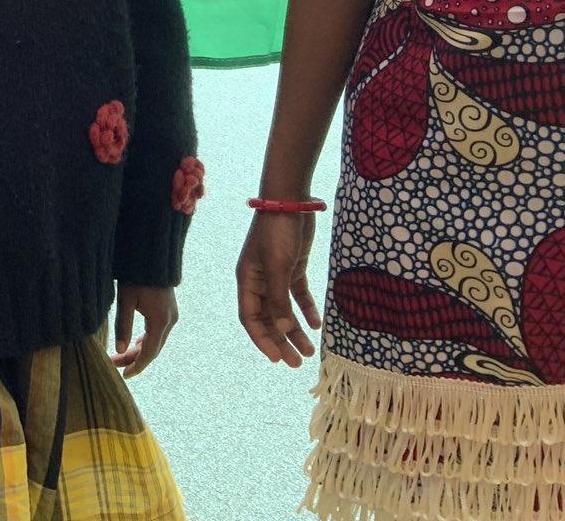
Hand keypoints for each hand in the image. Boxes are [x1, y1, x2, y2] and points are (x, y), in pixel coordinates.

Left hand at [111, 284, 177, 376]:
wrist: (153, 256)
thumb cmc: (137, 275)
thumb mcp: (125, 300)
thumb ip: (122, 326)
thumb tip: (120, 350)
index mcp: (160, 321)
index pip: (149, 352)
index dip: (137, 366)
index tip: (124, 376)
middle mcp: (170, 321)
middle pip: (153, 349)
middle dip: (135, 359)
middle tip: (116, 365)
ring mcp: (172, 316)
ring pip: (156, 341)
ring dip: (140, 350)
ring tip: (121, 356)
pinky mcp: (170, 310)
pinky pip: (159, 332)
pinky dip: (147, 340)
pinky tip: (136, 343)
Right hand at [237, 210, 320, 367]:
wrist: (291, 202)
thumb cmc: (278, 233)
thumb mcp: (278, 267)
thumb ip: (279, 299)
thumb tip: (283, 329)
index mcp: (247, 281)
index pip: (250, 318)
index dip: (262, 340)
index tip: (277, 359)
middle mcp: (259, 281)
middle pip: (268, 318)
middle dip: (281, 340)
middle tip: (297, 362)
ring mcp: (275, 274)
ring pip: (284, 310)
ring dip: (295, 330)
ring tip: (309, 350)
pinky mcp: (292, 268)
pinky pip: (297, 295)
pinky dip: (306, 309)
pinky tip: (317, 324)